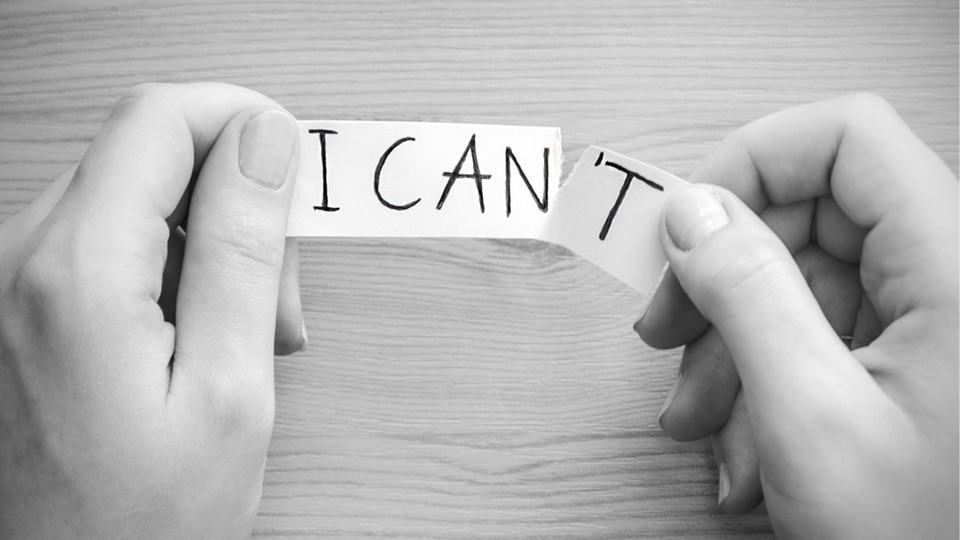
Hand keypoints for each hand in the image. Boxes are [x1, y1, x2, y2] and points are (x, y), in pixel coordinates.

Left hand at [0, 83, 306, 537]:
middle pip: (151, 155)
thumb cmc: (138, 524)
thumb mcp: (228, 392)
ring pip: (137, 197)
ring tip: (244, 337)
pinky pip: (111, 241)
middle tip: (277, 301)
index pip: (161, 117)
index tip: (294, 174)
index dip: (243, 120)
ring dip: (209, 246)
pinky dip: (172, 271)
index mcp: (74, 273)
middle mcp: (20, 259)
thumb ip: (244, 252)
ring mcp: (13, 280)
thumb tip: (264, 141)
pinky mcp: (22, 302)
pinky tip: (200, 338)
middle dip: (235, 205)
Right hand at [636, 94, 957, 537]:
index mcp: (955, 265)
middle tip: (664, 332)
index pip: (847, 139)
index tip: (684, 224)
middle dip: (722, 274)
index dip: (754, 162)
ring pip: (804, 283)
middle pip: (812, 214)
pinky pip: (820, 335)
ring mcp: (933, 319)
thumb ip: (749, 296)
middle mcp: (950, 275)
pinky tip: (744, 447)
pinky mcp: (912, 357)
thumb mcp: (813, 417)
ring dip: (732, 345)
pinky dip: (764, 380)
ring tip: (700, 421)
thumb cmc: (928, 536)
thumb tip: (690, 210)